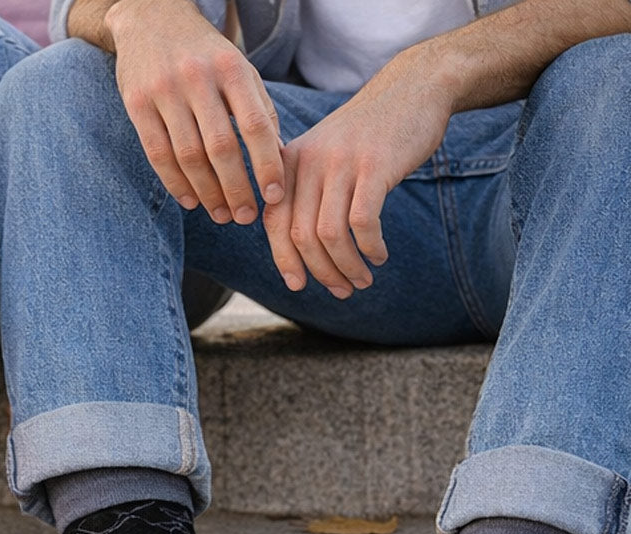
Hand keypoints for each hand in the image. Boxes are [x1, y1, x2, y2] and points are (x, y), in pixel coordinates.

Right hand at [106, 0, 283, 223]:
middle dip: (236, 189)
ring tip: (221, 215)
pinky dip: (176, 183)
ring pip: (188, 156)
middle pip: (221, 147)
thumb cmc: (205, 54)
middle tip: (245, 217)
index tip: (274, 196)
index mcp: (231, 67)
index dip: (267, 165)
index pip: (255, 125)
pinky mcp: (137, 103)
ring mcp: (164, 90)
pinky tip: (191, 201)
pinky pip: (158, 154)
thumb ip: (259, 109)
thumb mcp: (239, 69)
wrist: (150, 17)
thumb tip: (279, 159)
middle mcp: (197, 77)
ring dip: (207, 193)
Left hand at [264, 45, 453, 296]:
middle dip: (321, 272)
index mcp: (290, 163)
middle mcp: (309, 161)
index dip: (284, 261)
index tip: (298, 286)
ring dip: (346, 267)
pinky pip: (363, 222)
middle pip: (302, 236)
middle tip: (342, 290)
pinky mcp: (375, 165)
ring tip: (362, 281)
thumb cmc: (366, 136)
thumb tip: (295, 254)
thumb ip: (303, 194)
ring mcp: (341, 162)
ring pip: (331, 235)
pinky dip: (369, 248)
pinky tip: (379, 256)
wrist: (412, 88)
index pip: (275, 223)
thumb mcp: (322, 157)